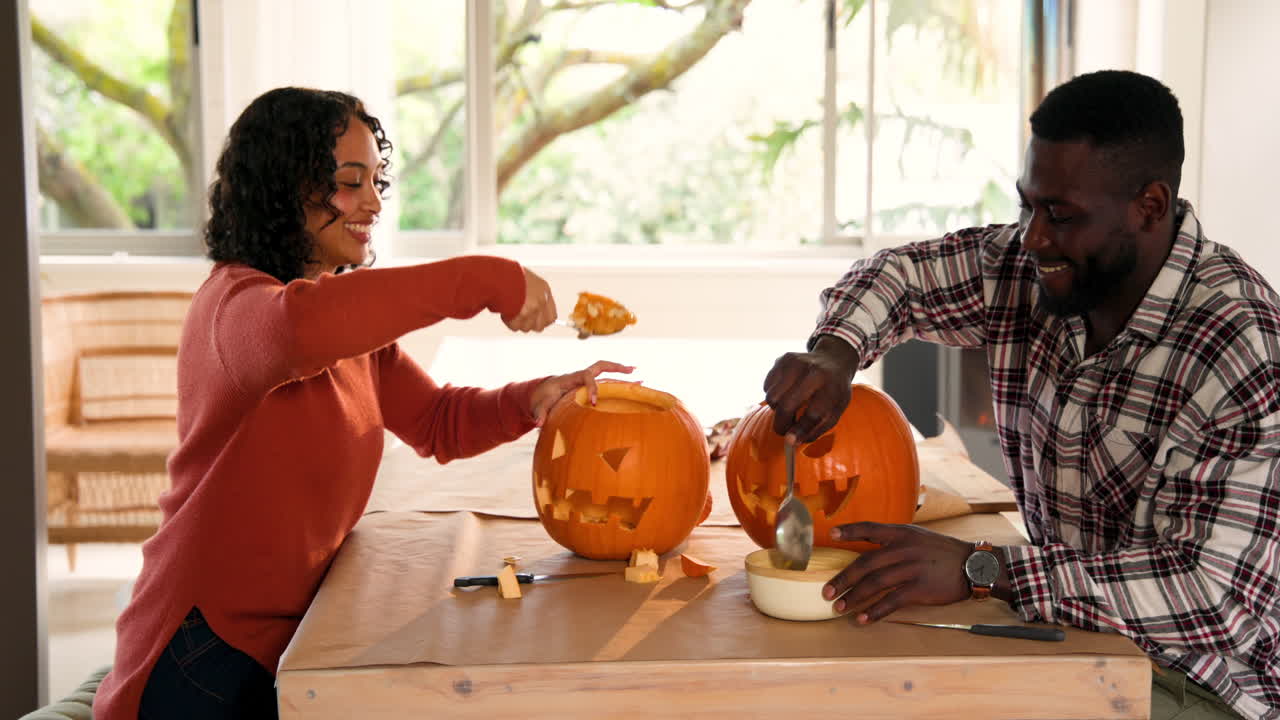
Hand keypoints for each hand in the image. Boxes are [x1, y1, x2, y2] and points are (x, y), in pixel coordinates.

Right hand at [505, 267, 555, 331]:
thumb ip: (533, 294)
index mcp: (544, 291)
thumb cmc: (511, 274)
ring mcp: (532, 309)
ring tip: (510, 310)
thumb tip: (532, 308)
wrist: (502, 275)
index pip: (551, 317)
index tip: (536, 321)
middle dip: (529, 324)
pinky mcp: (522, 314)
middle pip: (539, 326)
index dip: (542, 321)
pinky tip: (505, 311)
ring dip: (517, 322)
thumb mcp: (528, 280)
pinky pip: (515, 326)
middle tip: (520, 317)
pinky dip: (508, 321)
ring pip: (526, 327)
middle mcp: (541, 302)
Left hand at [529, 361, 634, 424]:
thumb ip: (539, 412)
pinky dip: (620, 383)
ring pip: (607, 372)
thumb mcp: (539, 405)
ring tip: (640, 380)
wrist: (542, 391)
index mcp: (571, 378)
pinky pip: (607, 382)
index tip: (594, 403)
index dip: (592, 388)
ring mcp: (586, 380)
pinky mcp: (590, 386)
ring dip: (622, 373)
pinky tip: (633, 389)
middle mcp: (581, 376)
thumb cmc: (542, 398)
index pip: (585, 377)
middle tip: (632, 371)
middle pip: (601, 365)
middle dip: (616, 367)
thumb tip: (538, 423)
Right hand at [762, 335, 859, 441]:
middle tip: (783, 430)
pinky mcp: (782, 359)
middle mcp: (812, 372)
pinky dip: (773, 395)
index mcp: (831, 386)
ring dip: (777, 408)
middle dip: (781, 423)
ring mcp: (795, 363)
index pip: (813, 413)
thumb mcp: (836, 411)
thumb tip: (791, 442)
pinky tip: (786, 392)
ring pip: (772, 397)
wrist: (833, 360)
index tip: (789, 442)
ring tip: (790, 407)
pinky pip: (767, 387)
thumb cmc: (834, 391)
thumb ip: (816, 429)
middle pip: (786, 405)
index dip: (799, 429)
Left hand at [822, 522, 974, 623]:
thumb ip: (895, 541)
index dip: (849, 531)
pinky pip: (891, 601)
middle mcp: (904, 548)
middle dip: (843, 579)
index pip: (870, 528)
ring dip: (853, 597)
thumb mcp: (918, 537)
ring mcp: (912, 568)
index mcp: (902, 533)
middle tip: (827, 592)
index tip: (831, 534)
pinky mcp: (920, 588)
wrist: (973, 565)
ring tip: (839, 608)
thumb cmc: (942, 552)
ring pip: (874, 583)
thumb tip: (868, 553)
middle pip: (865, 563)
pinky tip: (862, 619)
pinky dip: (874, 611)